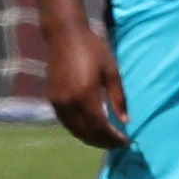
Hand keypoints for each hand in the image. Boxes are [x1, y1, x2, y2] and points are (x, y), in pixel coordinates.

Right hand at [45, 20, 129, 152]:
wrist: (64, 35)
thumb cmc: (92, 49)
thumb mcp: (111, 71)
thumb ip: (118, 98)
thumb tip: (125, 121)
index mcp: (86, 95)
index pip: (100, 128)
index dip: (113, 138)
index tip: (126, 141)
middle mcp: (69, 103)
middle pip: (87, 133)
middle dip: (104, 142)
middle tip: (118, 143)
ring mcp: (58, 103)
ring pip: (75, 131)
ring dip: (91, 139)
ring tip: (107, 140)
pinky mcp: (52, 100)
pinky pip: (67, 123)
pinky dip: (79, 130)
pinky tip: (90, 129)